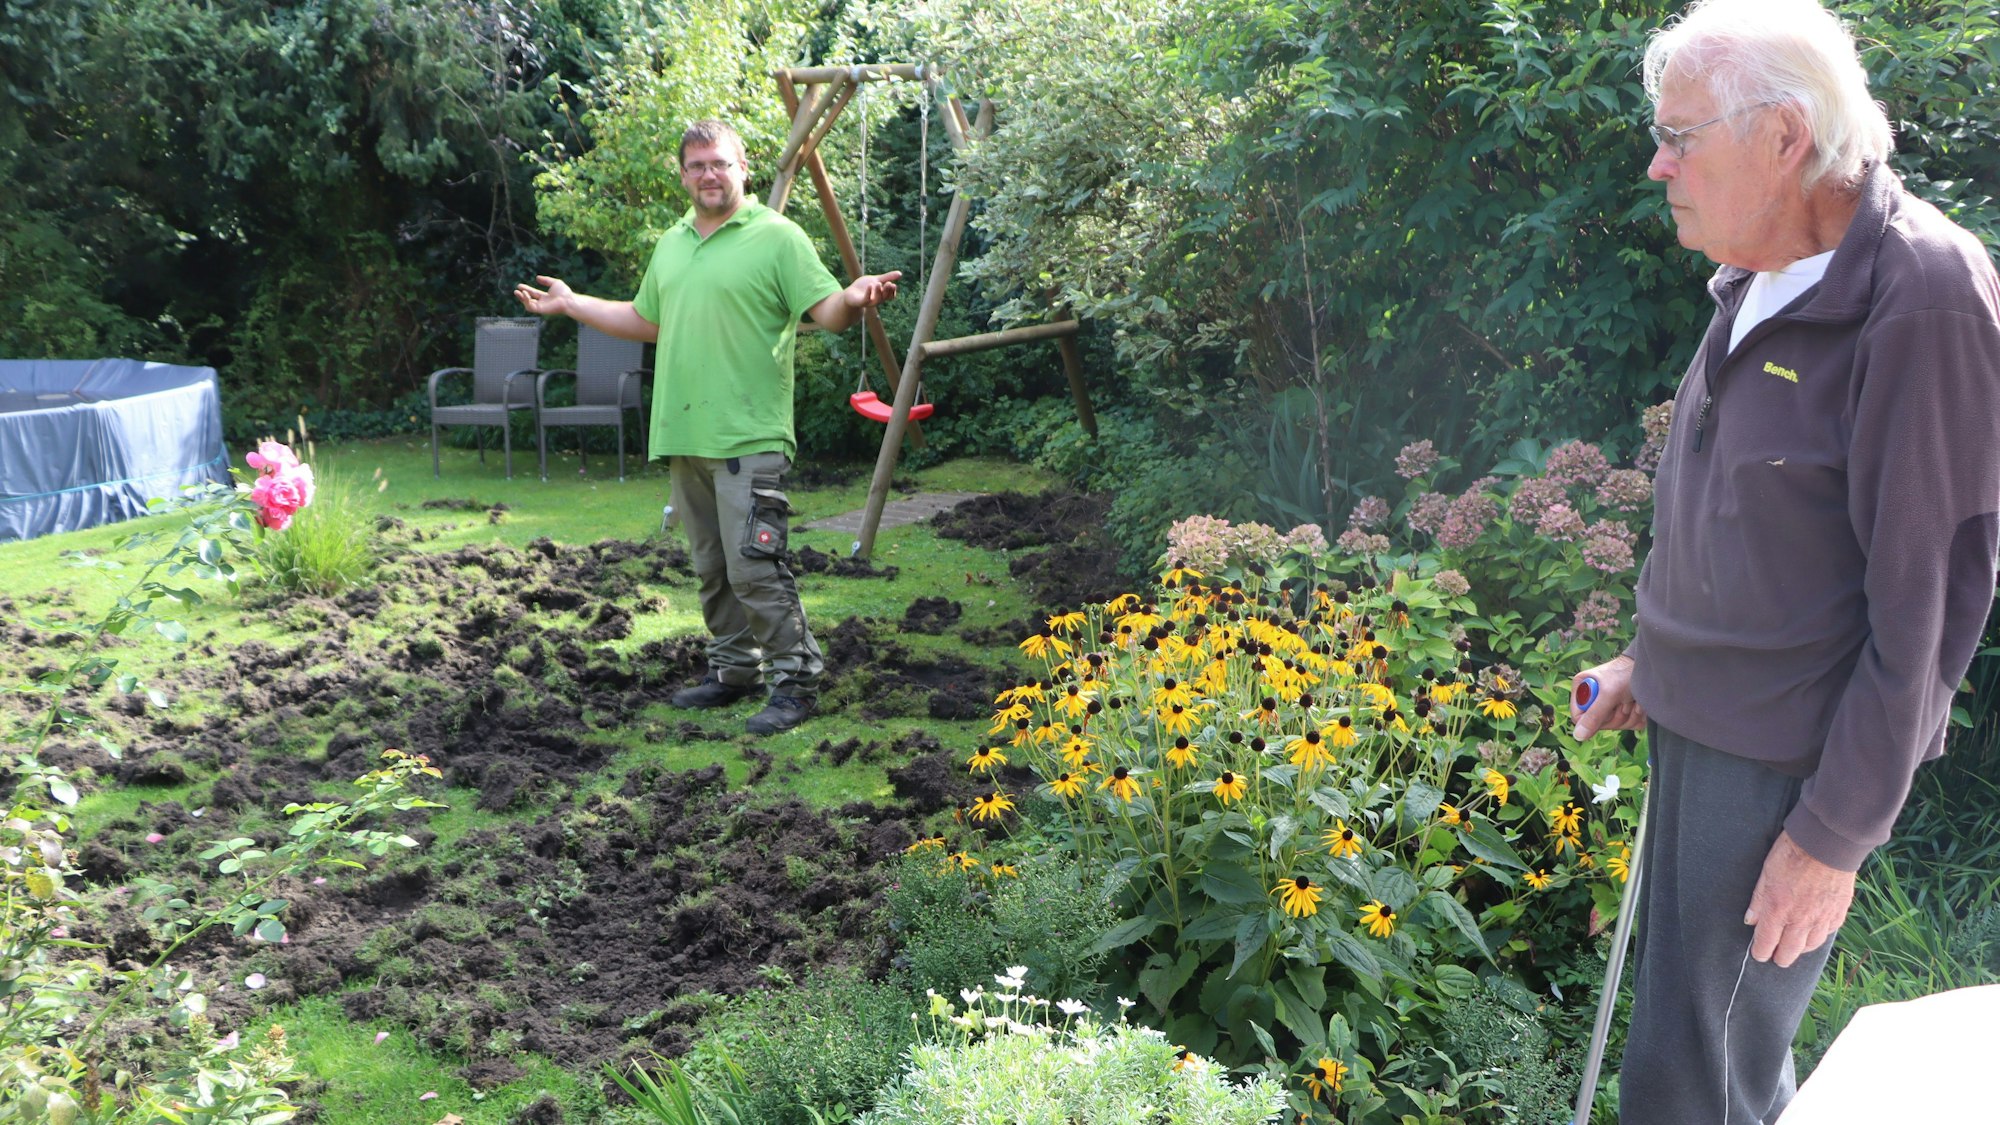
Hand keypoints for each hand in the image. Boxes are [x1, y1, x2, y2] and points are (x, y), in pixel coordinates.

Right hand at [514, 275, 573, 316]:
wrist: (568, 300)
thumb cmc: (564, 292)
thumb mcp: (554, 282)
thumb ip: (546, 280)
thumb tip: (537, 278)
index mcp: (545, 297)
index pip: (533, 293)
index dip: (526, 289)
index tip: (519, 285)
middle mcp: (543, 303)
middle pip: (529, 300)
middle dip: (522, 296)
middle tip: (516, 291)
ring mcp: (541, 307)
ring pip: (528, 305)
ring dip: (523, 299)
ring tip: (519, 292)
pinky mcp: (541, 310)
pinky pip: (530, 307)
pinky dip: (526, 301)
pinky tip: (525, 294)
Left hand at [844, 271, 901, 309]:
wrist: (850, 294)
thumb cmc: (864, 287)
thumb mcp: (876, 280)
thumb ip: (887, 277)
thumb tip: (900, 274)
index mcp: (882, 295)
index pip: (891, 296)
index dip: (893, 292)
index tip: (893, 285)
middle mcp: (877, 300)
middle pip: (885, 297)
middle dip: (887, 291)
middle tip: (889, 283)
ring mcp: (869, 302)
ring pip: (877, 299)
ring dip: (878, 291)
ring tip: (878, 283)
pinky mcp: (860, 302)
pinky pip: (866, 299)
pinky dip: (869, 293)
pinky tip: (870, 285)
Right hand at [1571, 653, 1645, 739]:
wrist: (1650, 666)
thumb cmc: (1626, 673)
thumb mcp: (1608, 694)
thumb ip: (1594, 715)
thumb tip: (1577, 736)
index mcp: (1582, 689)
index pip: (1579, 718)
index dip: (1593, 719)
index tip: (1606, 709)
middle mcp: (1594, 697)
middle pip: (1600, 724)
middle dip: (1616, 715)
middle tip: (1624, 700)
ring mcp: (1611, 705)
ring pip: (1618, 726)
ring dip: (1630, 715)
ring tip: (1633, 699)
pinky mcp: (1627, 710)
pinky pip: (1631, 724)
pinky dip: (1638, 716)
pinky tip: (1639, 703)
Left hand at [1745, 831, 1855, 965]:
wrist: (1826, 844)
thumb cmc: (1791, 854)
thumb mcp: (1765, 874)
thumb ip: (1758, 900)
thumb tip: (1751, 921)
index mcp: (1778, 910)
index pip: (1766, 943)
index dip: (1761, 952)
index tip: (1759, 954)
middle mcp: (1800, 920)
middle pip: (1789, 952)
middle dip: (1780, 957)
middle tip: (1776, 956)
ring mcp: (1822, 918)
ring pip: (1810, 946)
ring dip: (1800, 949)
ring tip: (1794, 946)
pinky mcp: (1839, 913)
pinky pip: (1828, 933)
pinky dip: (1819, 936)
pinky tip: (1813, 933)